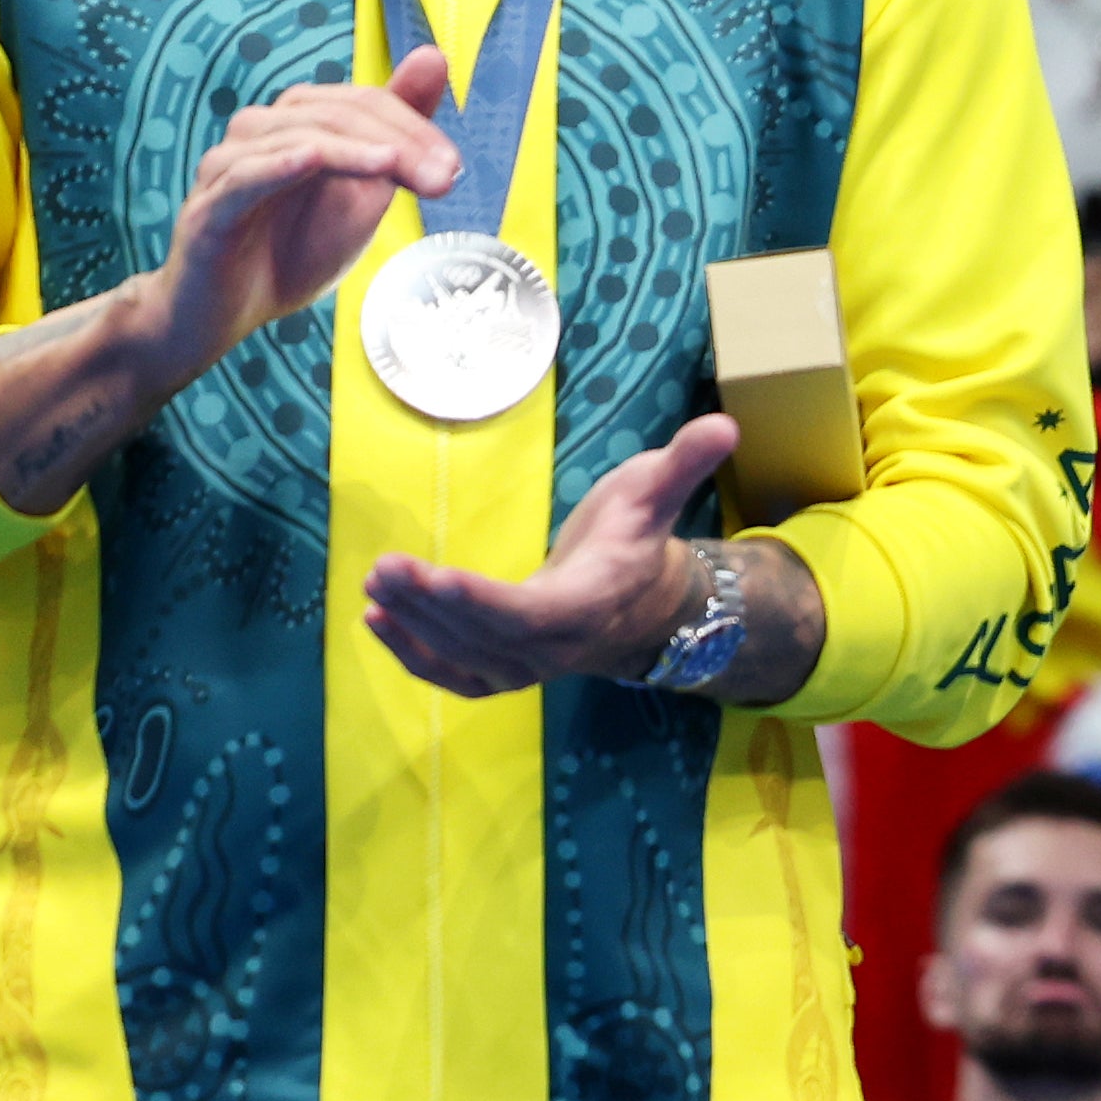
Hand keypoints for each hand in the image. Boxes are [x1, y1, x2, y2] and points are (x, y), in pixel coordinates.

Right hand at [152, 47, 462, 380]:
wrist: (231, 314)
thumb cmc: (295, 248)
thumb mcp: (362, 192)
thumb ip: (397, 131)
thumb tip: (433, 54)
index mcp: (298, 119)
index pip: (364, 102)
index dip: (413, 128)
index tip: (452, 167)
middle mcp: (260, 130)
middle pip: (337, 114)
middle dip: (397, 142)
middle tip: (444, 176)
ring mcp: (229, 166)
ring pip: (297, 136)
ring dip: (354, 152)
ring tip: (394, 166)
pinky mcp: (209, 208)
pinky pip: (245, 176)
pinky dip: (280, 164)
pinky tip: (312, 159)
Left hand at [361, 411, 736, 697]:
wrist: (641, 606)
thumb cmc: (637, 539)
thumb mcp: (658, 491)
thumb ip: (685, 461)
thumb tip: (725, 425)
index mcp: (589, 604)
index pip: (529, 614)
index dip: (478, 602)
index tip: (432, 575)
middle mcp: (556, 648)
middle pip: (483, 636)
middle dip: (429, 604)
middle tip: (384, 568)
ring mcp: (526, 667)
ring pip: (460, 655)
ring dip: (412, 623)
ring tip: (375, 582)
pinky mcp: (502, 673)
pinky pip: (452, 674)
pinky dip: (411, 654)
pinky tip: (375, 621)